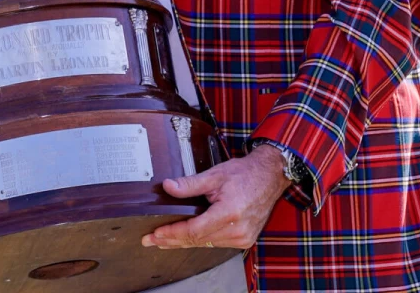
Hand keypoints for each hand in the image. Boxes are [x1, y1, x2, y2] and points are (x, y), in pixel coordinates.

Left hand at [142, 144, 290, 250]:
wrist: (270, 177)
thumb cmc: (245, 174)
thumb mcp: (215, 175)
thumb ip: (190, 184)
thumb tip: (168, 187)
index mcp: (229, 212)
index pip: (194, 230)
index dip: (173, 232)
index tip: (156, 233)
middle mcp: (237, 230)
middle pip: (197, 241)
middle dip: (171, 241)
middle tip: (150, 241)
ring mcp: (243, 237)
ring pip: (205, 245)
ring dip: (183, 243)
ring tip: (163, 241)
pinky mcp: (245, 240)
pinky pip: (215, 244)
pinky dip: (199, 242)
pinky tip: (185, 240)